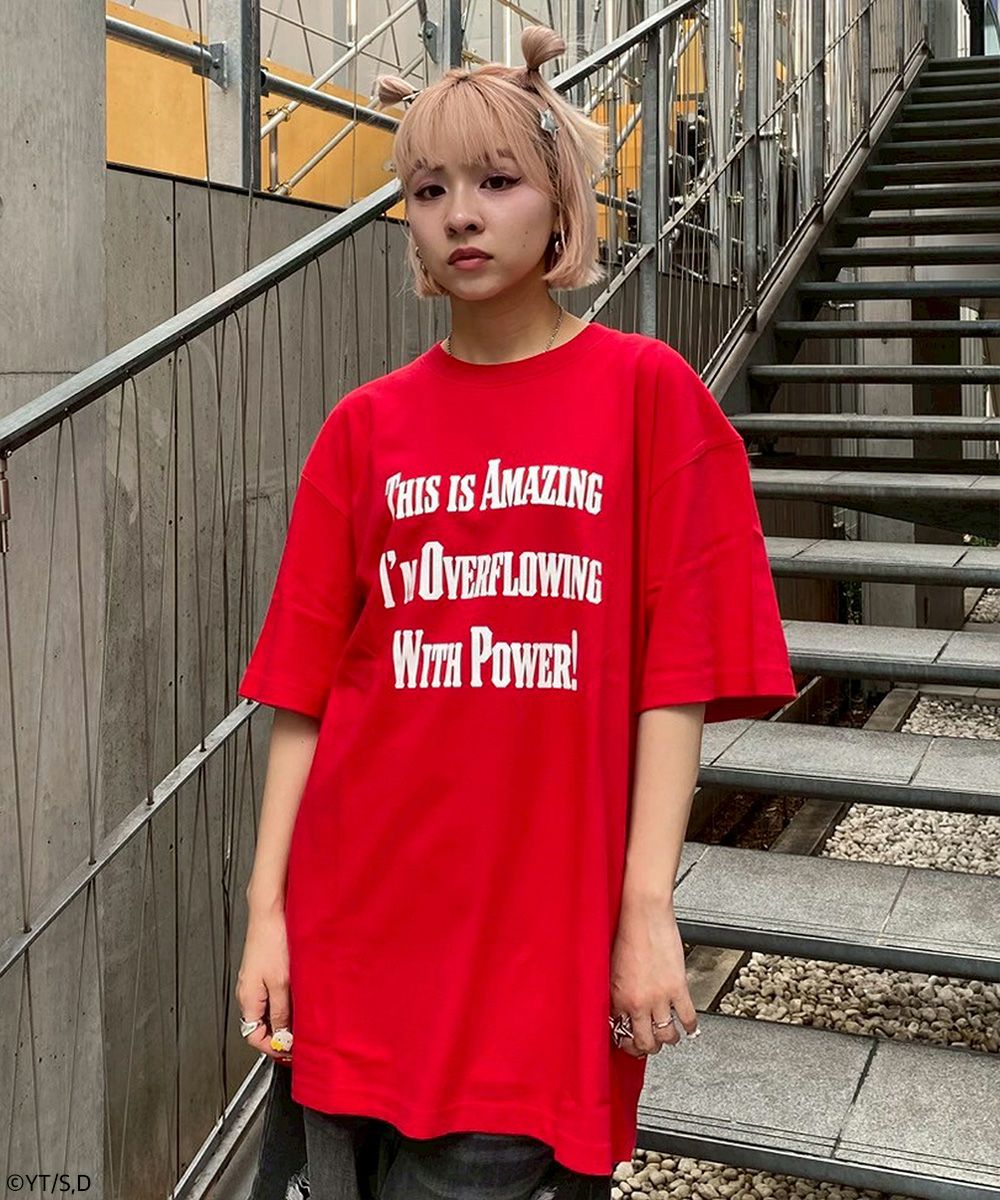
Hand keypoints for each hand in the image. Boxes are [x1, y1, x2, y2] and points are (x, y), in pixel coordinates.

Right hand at [237, 906, 293, 1065]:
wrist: (271, 913)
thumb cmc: (273, 941)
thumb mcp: (281, 983)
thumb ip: (281, 1012)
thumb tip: (282, 1036)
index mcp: (248, 999)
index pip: (254, 1037)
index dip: (272, 1047)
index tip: (290, 1052)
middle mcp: (248, 992)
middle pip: (261, 1025)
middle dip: (280, 1036)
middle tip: (299, 1041)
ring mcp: (255, 982)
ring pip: (268, 1011)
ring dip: (284, 1019)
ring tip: (302, 1022)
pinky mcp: (264, 971)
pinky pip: (272, 996)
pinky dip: (285, 1003)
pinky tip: (298, 1000)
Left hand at [610, 900, 698, 1055]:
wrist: (643, 915)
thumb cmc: (626, 934)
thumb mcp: (612, 969)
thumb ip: (616, 993)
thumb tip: (620, 1011)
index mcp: (618, 998)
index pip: (621, 1034)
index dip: (627, 1043)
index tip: (631, 1042)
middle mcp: (637, 1002)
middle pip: (645, 1043)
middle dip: (647, 1048)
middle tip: (651, 1045)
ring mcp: (659, 997)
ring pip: (666, 1037)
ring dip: (669, 1040)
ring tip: (669, 1035)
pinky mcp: (678, 988)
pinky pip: (687, 1018)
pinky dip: (690, 1027)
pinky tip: (689, 1027)